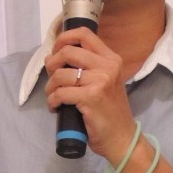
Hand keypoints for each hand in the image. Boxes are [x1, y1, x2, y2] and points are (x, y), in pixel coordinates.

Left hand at [44, 28, 136, 164]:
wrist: (122, 138)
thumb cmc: (110, 112)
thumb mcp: (106, 82)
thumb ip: (90, 67)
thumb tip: (57, 57)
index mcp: (111, 59)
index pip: (84, 34)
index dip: (63, 38)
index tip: (55, 51)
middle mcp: (107, 66)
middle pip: (67, 51)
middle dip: (52, 64)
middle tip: (52, 78)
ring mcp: (100, 81)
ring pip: (60, 74)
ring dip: (50, 87)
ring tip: (53, 96)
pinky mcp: (90, 97)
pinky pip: (60, 93)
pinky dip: (52, 100)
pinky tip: (55, 107)